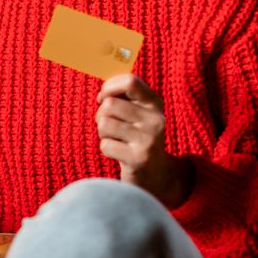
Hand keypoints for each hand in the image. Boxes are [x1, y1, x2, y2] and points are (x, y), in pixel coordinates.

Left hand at [96, 74, 192, 208]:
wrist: (157, 176)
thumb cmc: (137, 139)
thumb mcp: (138, 115)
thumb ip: (124, 98)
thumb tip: (103, 86)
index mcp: (155, 104)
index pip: (130, 82)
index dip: (109, 87)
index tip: (103, 98)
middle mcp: (155, 119)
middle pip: (110, 105)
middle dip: (101, 116)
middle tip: (108, 127)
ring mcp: (149, 139)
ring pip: (105, 123)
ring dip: (103, 133)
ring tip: (115, 140)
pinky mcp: (139, 158)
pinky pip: (105, 145)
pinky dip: (106, 149)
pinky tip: (119, 153)